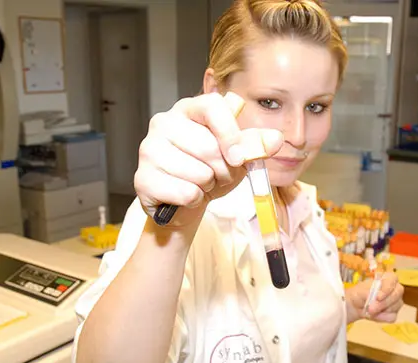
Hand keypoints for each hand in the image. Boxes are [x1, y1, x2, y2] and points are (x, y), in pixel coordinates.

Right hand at [134, 92, 283, 227]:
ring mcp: (149, 149)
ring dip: (207, 186)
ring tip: (200, 183)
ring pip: (197, 173)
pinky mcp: (142, 178)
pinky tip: (185, 195)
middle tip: (217, 175)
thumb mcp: (237, 155)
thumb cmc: (212, 170)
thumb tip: (276, 139)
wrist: (187, 201)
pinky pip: (185, 193)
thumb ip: (255, 145)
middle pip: (207, 146)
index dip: (231, 134)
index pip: (213, 106)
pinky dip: (193, 200)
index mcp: (189, 109)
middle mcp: (163, 122)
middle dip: (222, 170)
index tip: (239, 158)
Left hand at [346, 272, 403, 323]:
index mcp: (387, 278)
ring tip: (370, 311)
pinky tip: (374, 315)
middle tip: (371, 308)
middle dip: (385, 302)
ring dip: (382, 310)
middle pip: (398, 292)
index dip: (387, 288)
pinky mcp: (394, 312)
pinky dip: (382, 317)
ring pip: (396, 305)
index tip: (378, 297)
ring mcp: (396, 301)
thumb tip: (377, 298)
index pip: (393, 278)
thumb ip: (370, 293)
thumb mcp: (361, 291)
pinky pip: (392, 316)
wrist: (355, 306)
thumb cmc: (359, 294)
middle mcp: (394, 288)